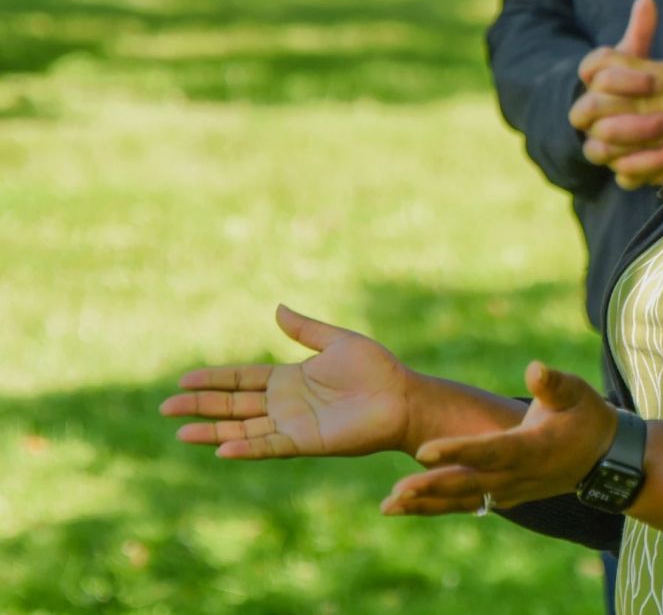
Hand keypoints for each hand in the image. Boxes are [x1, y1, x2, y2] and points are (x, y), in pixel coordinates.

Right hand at [161, 304, 431, 458]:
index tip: (183, 378)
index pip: (242, 378)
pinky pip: (269, 445)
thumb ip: (305, 329)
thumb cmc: (375, 369)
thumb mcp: (337, 341)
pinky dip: (245, 448)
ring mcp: (292, 424)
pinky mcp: (305, 443)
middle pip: (234, 404)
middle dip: (201, 405)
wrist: (402, 396)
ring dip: (213, 431)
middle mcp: (285, 403)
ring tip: (181, 433)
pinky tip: (221, 448)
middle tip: (166, 408)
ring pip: (243, 429)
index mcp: (290, 378)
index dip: (214, 378)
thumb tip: (276, 307)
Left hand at [380, 360, 617, 515]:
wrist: (604, 459)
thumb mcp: (577, 392)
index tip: (423, 451)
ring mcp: (510, 491)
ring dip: (426, 504)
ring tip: (389, 506)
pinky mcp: (505, 496)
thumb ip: (553, 383)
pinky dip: (438, 507)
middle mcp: (518, 476)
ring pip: (463, 501)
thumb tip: (534, 368)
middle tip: (394, 493)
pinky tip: (409, 507)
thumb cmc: (588, 416)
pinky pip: (467, 505)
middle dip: (430, 488)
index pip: (488, 451)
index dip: (456, 451)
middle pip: (468, 485)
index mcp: (531, 447)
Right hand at [571, 0, 662, 189]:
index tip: (654, 79)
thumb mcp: (635, 58)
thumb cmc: (634, 83)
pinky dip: (645, 166)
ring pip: (598, 148)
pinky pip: (621, 173)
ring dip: (635, 140)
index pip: (591, 73)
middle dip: (625, 111)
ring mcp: (596, 143)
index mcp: (591, 82)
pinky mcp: (615, 168)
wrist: (630, 120)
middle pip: (587, 111)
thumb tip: (646, 1)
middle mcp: (586, 113)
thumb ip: (639, 33)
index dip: (619, 77)